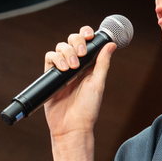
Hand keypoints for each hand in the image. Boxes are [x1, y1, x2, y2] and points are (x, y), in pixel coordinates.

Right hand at [42, 26, 115, 141]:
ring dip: (66, 52)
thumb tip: (111, 45)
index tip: (89, 35)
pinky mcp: (50, 76)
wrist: (72, 126)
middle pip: (72, 41)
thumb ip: (102, 64)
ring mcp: (62, 70)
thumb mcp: (98, 84)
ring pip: (60, 48)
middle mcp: (76, 65)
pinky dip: (56, 59)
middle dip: (76, 42)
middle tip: (81, 54)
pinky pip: (50, 59)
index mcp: (89, 65)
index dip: (86, 34)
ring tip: (73, 67)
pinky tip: (63, 69)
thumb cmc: (88, 108)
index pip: (86, 42)